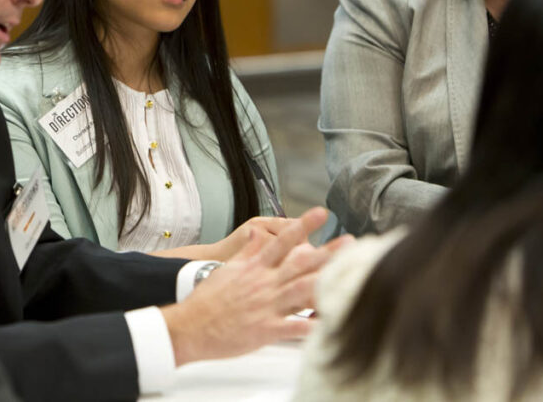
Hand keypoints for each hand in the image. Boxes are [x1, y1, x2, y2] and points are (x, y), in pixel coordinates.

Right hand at [161, 207, 353, 364]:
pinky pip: (295, 328)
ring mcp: (267, 306)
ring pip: (303, 291)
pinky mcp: (266, 329)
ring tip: (351, 276)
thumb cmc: (207, 299)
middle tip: (351, 242)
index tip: (322, 213)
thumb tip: (256, 235)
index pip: (283, 241)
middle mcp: (264, 283)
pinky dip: (314, 326)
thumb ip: (247, 252)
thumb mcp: (227, 269)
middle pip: (301, 263)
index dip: (303, 225)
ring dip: (328, 282)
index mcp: (255, 267)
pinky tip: (333, 324)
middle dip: (328, 252)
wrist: (190, 325)